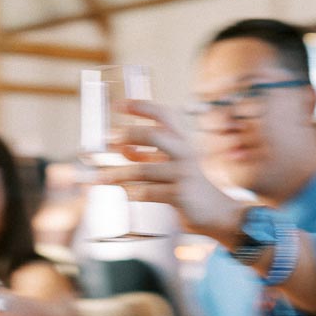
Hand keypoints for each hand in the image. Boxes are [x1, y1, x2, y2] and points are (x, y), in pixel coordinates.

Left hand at [101, 100, 246, 242]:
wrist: (214, 211)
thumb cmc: (188, 184)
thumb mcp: (168, 164)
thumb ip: (146, 155)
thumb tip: (120, 149)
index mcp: (183, 140)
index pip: (164, 115)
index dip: (141, 107)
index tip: (119, 105)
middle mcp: (185, 152)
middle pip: (155, 136)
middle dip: (129, 136)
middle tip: (108, 141)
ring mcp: (183, 173)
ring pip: (143, 170)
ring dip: (118, 174)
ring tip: (100, 177)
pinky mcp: (179, 194)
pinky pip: (148, 192)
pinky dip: (132, 193)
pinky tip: (124, 193)